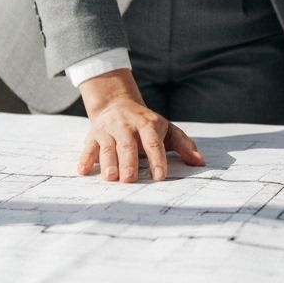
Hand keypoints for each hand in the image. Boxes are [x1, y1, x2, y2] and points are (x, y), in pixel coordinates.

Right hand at [75, 68, 204, 181]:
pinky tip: (83, 171)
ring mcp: (108, 130)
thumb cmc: (145, 123)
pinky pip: (88, 148)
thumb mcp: (166, 128)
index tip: (160, 176)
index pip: (153, 142)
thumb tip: (200, 162)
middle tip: (130, 179)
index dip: (157, 159)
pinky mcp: (93, 135)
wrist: (116, 103)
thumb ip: (183, 144)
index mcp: (147, 124)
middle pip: (128, 145)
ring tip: (111, 178)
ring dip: (108, 162)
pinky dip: (85, 159)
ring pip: (108, 147)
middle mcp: (127, 126)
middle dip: (129, 162)